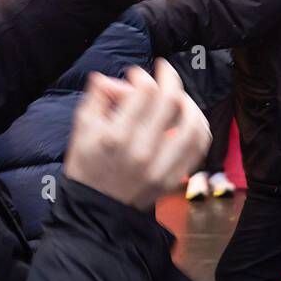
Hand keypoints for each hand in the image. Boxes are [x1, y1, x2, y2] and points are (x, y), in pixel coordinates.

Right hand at [64, 59, 210, 210]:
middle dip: (169, 78)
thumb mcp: (81, 129)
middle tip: (164, 71)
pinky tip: (189, 118)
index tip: (136, 75)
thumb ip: (97, 98)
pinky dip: (198, 127)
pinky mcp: (174, 178)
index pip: (145, 92)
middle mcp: (142, 151)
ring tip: (178, 96)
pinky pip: (198, 147)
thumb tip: (110, 77)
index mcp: (116, 137)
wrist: (96, 209)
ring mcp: (162, 167)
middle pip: (171, 102)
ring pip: (193, 124)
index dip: (142, 76)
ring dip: (189, 102)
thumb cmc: (87, 166)